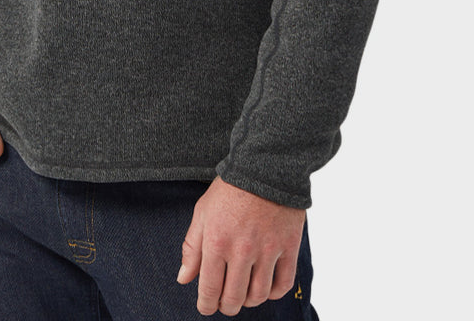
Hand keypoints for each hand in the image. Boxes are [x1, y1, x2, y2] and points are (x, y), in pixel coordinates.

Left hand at [176, 176, 304, 316]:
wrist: (264, 166)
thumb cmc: (230, 189)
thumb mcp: (202, 213)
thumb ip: (192, 248)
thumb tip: (184, 279)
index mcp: (217, 242)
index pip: (210, 289)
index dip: (206, 305)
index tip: (206, 307)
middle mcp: (242, 250)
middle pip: (234, 298)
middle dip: (226, 306)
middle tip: (225, 303)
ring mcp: (268, 250)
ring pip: (258, 295)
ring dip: (249, 301)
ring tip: (244, 295)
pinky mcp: (288, 246)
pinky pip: (284, 283)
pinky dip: (274, 293)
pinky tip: (266, 288)